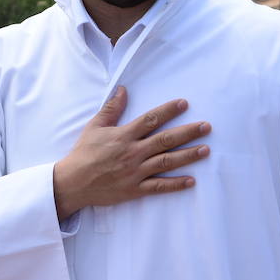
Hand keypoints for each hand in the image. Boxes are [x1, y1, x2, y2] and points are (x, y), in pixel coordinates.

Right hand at [52, 86, 209, 219]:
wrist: (73, 183)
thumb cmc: (83, 153)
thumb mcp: (94, 127)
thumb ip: (111, 109)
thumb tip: (123, 90)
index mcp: (124, 135)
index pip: (150, 119)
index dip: (168, 110)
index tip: (184, 104)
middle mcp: (133, 152)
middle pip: (165, 140)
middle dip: (188, 132)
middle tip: (206, 126)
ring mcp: (136, 172)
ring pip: (167, 162)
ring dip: (188, 155)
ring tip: (206, 149)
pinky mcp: (135, 189)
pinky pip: (159, 186)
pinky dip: (176, 184)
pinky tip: (191, 180)